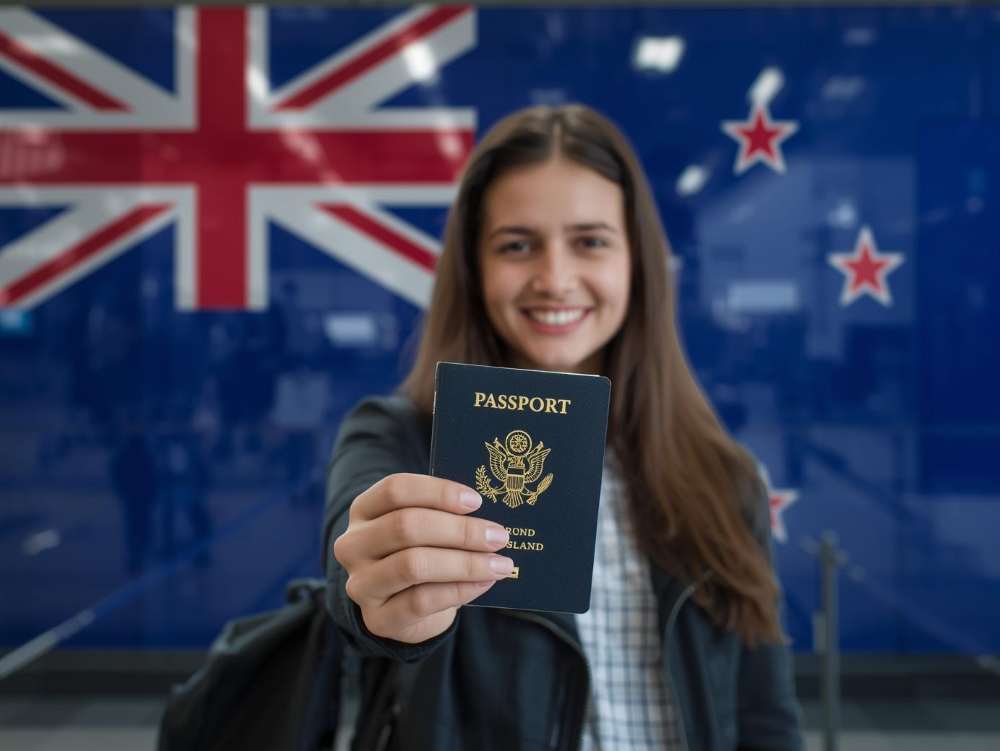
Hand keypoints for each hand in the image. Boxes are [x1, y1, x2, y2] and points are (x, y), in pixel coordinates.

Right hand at [333, 473, 511, 643]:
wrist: (403, 608)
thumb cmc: (419, 554)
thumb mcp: (423, 528)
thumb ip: (444, 516)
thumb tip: (489, 517)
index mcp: (363, 510)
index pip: (395, 490)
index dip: (438, 492)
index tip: (476, 501)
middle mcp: (353, 544)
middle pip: (406, 526)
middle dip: (460, 530)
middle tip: (498, 536)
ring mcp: (361, 584)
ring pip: (413, 564)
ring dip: (464, 562)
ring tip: (499, 563)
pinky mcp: (377, 619)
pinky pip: (421, 601)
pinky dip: (459, 590)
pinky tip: (484, 583)